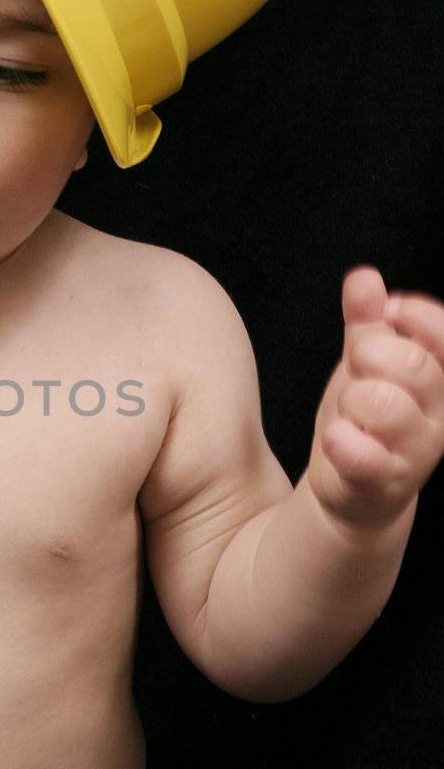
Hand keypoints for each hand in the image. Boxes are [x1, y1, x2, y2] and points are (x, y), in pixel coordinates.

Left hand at [307, 265, 443, 534]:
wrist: (350, 491)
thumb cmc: (365, 420)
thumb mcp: (366, 363)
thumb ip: (366, 321)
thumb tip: (364, 277)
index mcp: (442, 381)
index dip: (417, 316)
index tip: (388, 310)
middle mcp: (439, 416)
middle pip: (415, 367)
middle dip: (372, 356)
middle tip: (357, 366)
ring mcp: (415, 453)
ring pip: (386, 406)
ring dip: (353, 400)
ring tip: (348, 412)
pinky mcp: (383, 483)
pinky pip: (366, 457)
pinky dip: (344, 443)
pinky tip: (335, 438)